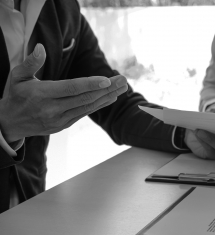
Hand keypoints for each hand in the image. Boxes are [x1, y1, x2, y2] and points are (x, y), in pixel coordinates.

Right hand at [0, 43, 127, 142]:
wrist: (10, 123)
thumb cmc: (15, 95)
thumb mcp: (16, 77)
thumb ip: (30, 63)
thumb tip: (41, 47)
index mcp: (41, 95)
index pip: (71, 89)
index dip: (90, 84)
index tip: (107, 80)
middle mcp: (52, 109)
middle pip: (85, 98)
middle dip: (106, 89)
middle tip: (123, 80)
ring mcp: (60, 119)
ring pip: (88, 107)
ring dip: (107, 97)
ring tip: (122, 88)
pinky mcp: (64, 125)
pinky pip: (84, 113)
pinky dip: (98, 105)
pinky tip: (110, 97)